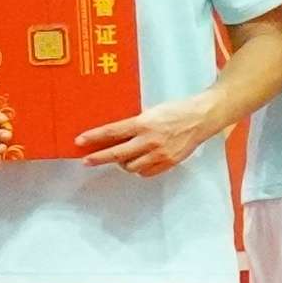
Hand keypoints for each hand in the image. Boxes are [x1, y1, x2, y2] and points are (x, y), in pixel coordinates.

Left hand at [75, 92, 228, 180]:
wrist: (201, 118)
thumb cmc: (177, 110)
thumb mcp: (152, 111)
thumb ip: (136, 123)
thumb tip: (118, 133)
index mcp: (143, 123)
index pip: (112, 132)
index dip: (93, 138)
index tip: (80, 142)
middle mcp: (149, 140)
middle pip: (116, 154)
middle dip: (99, 158)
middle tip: (86, 160)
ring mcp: (159, 154)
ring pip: (130, 167)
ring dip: (123, 163)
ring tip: (123, 157)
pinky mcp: (168, 162)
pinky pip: (146, 172)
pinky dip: (140, 169)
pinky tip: (140, 161)